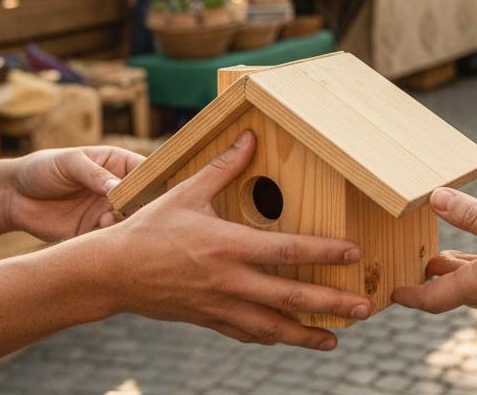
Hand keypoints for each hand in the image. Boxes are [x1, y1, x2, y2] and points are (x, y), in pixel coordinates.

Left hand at [5, 146, 144, 241]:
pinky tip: (98, 228)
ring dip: (125, 223)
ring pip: (129, 220)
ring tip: (108, 218)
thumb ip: (93, 174)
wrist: (12, 196)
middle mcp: (117, 188)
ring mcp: (106, 210)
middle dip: (143, 206)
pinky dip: (109, 237)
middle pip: (143, 199)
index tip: (153, 191)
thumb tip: (118, 187)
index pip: (146, 171)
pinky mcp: (92, 230)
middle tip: (134, 210)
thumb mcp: (68, 163)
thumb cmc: (42, 169)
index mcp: (117, 164)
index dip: (154, 180)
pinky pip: (109, 237)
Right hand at [101, 130, 370, 348]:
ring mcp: (219, 305)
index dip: (325, 253)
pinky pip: (246, 334)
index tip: (354, 254)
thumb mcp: (187, 192)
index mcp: (227, 245)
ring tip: (335, 337)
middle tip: (365, 308)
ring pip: (272, 327)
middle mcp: (228, 280)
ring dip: (307, 334)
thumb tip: (249, 137)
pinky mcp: (209, 320)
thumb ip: (223, 167)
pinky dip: (271, 338)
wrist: (111, 272)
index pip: (288, 251)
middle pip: (291, 297)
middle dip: (331, 304)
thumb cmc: (149, 228)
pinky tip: (289, 338)